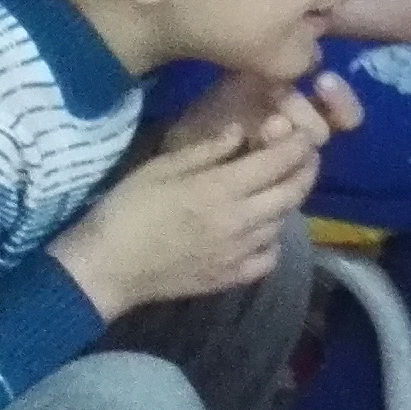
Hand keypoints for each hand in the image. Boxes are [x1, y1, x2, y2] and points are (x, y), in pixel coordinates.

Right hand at [52, 91, 326, 316]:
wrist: (104, 269)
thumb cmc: (125, 211)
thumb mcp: (159, 168)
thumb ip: (206, 150)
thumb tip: (240, 131)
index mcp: (221, 189)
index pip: (279, 162)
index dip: (299, 145)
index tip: (304, 135)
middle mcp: (240, 221)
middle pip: (293, 192)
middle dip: (306, 170)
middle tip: (305, 158)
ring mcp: (238, 253)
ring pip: (284, 223)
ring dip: (288, 203)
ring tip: (279, 189)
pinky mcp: (230, 278)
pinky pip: (269, 257)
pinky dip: (273, 241)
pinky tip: (260, 231)